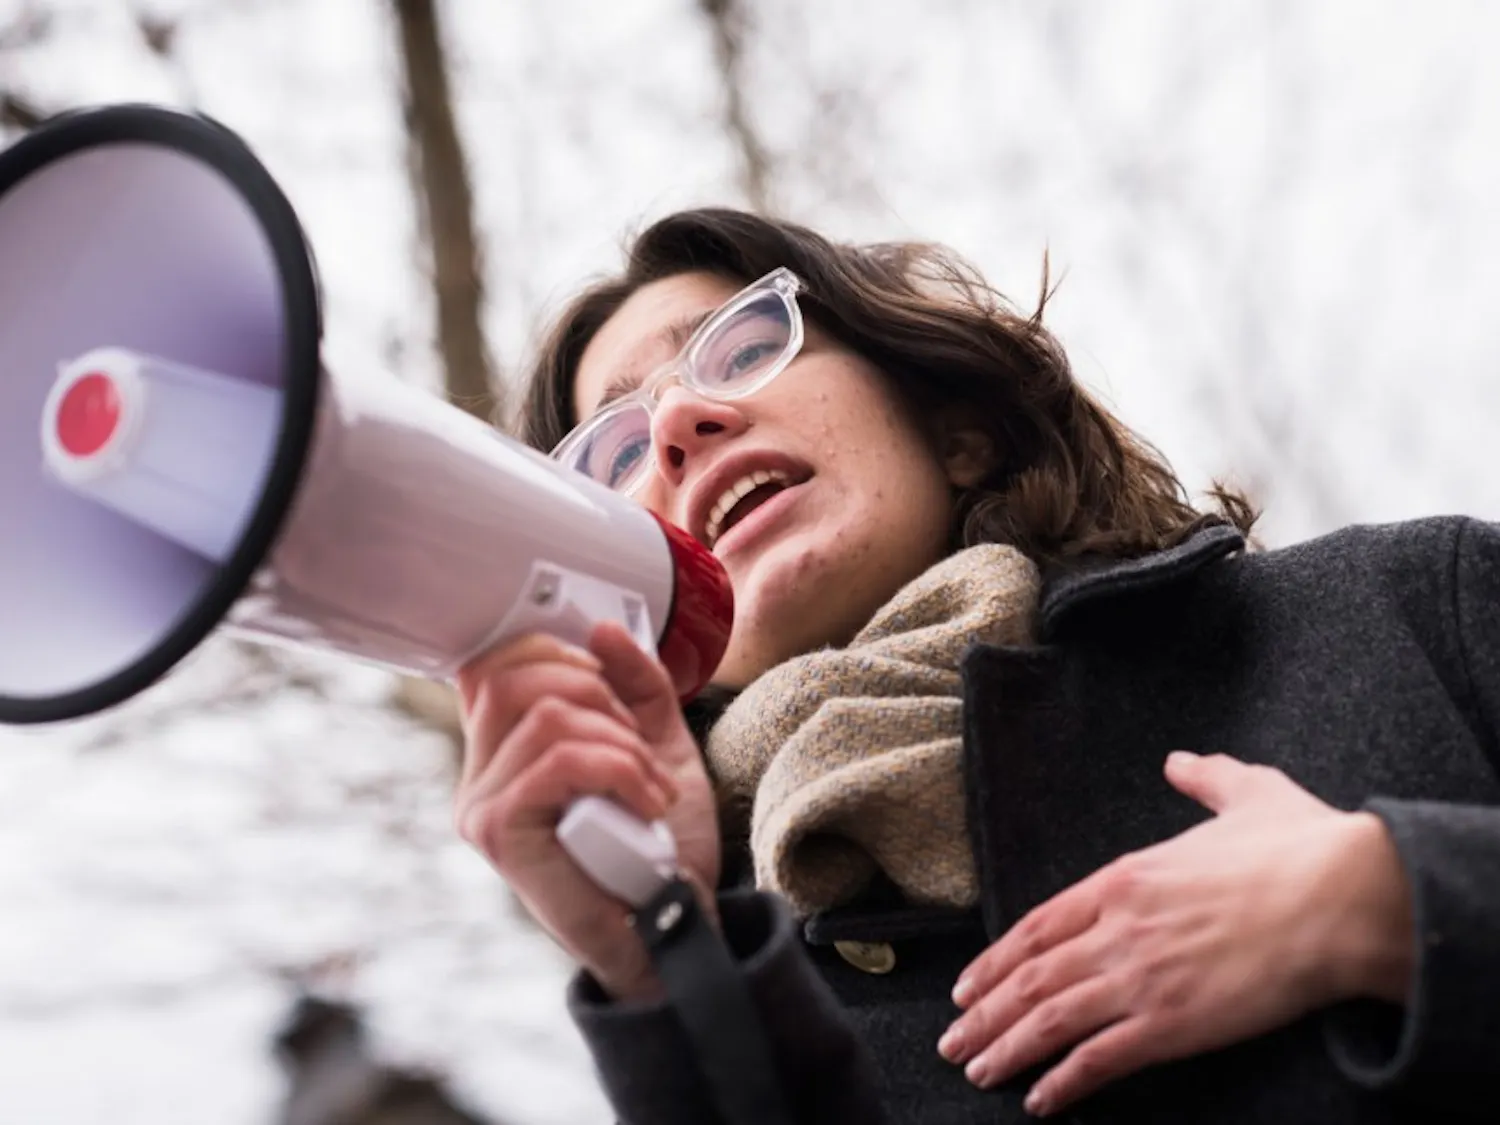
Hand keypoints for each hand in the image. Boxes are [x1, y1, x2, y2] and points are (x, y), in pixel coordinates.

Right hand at [453, 623, 721, 1000]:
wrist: (677, 925)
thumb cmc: (661, 844)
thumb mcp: (658, 741)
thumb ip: (635, 684)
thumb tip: (601, 627)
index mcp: (506, 750)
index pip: (497, 663)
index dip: (557, 654)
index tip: (614, 695)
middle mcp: (480, 776)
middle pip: (518, 677)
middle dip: (601, 698)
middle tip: (640, 753)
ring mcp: (483, 807)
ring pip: (548, 718)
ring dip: (622, 745)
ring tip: (651, 790)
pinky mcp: (500, 834)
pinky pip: (557, 761)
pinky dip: (620, 769)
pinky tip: (645, 804)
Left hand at [938, 752, 1414, 1116]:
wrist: (1345, 898)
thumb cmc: (1301, 848)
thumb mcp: (1246, 793)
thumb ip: (1205, 778)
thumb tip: (1181, 761)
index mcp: (1124, 878)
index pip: (1036, 925)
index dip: (995, 960)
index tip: (968, 985)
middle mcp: (1118, 929)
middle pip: (1029, 977)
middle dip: (983, 1013)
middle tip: (953, 1041)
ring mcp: (1140, 978)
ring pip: (1049, 1019)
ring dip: (1006, 1049)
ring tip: (976, 1070)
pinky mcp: (1172, 1024)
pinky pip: (1100, 1060)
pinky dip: (1062, 1082)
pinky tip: (1038, 1100)